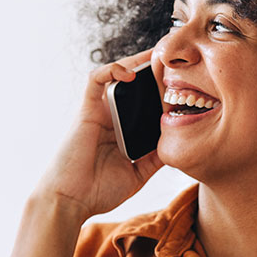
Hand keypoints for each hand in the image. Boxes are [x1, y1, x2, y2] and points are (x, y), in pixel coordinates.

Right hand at [30, 49, 164, 218]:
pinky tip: (131, 74)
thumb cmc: (99, 191)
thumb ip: (154, 158)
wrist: (72, 201)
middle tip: (175, 58)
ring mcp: (98, 112)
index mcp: (124, 130)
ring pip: (116, 75)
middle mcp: (111, 117)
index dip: (161, 89)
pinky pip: (95, 81)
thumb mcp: (138, 174)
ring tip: (158, 55)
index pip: (144, 102)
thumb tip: (177, 145)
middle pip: (133, 84)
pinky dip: (111, 71)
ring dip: (136, 62)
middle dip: (152, 68)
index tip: (183, 81)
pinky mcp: (86, 111)